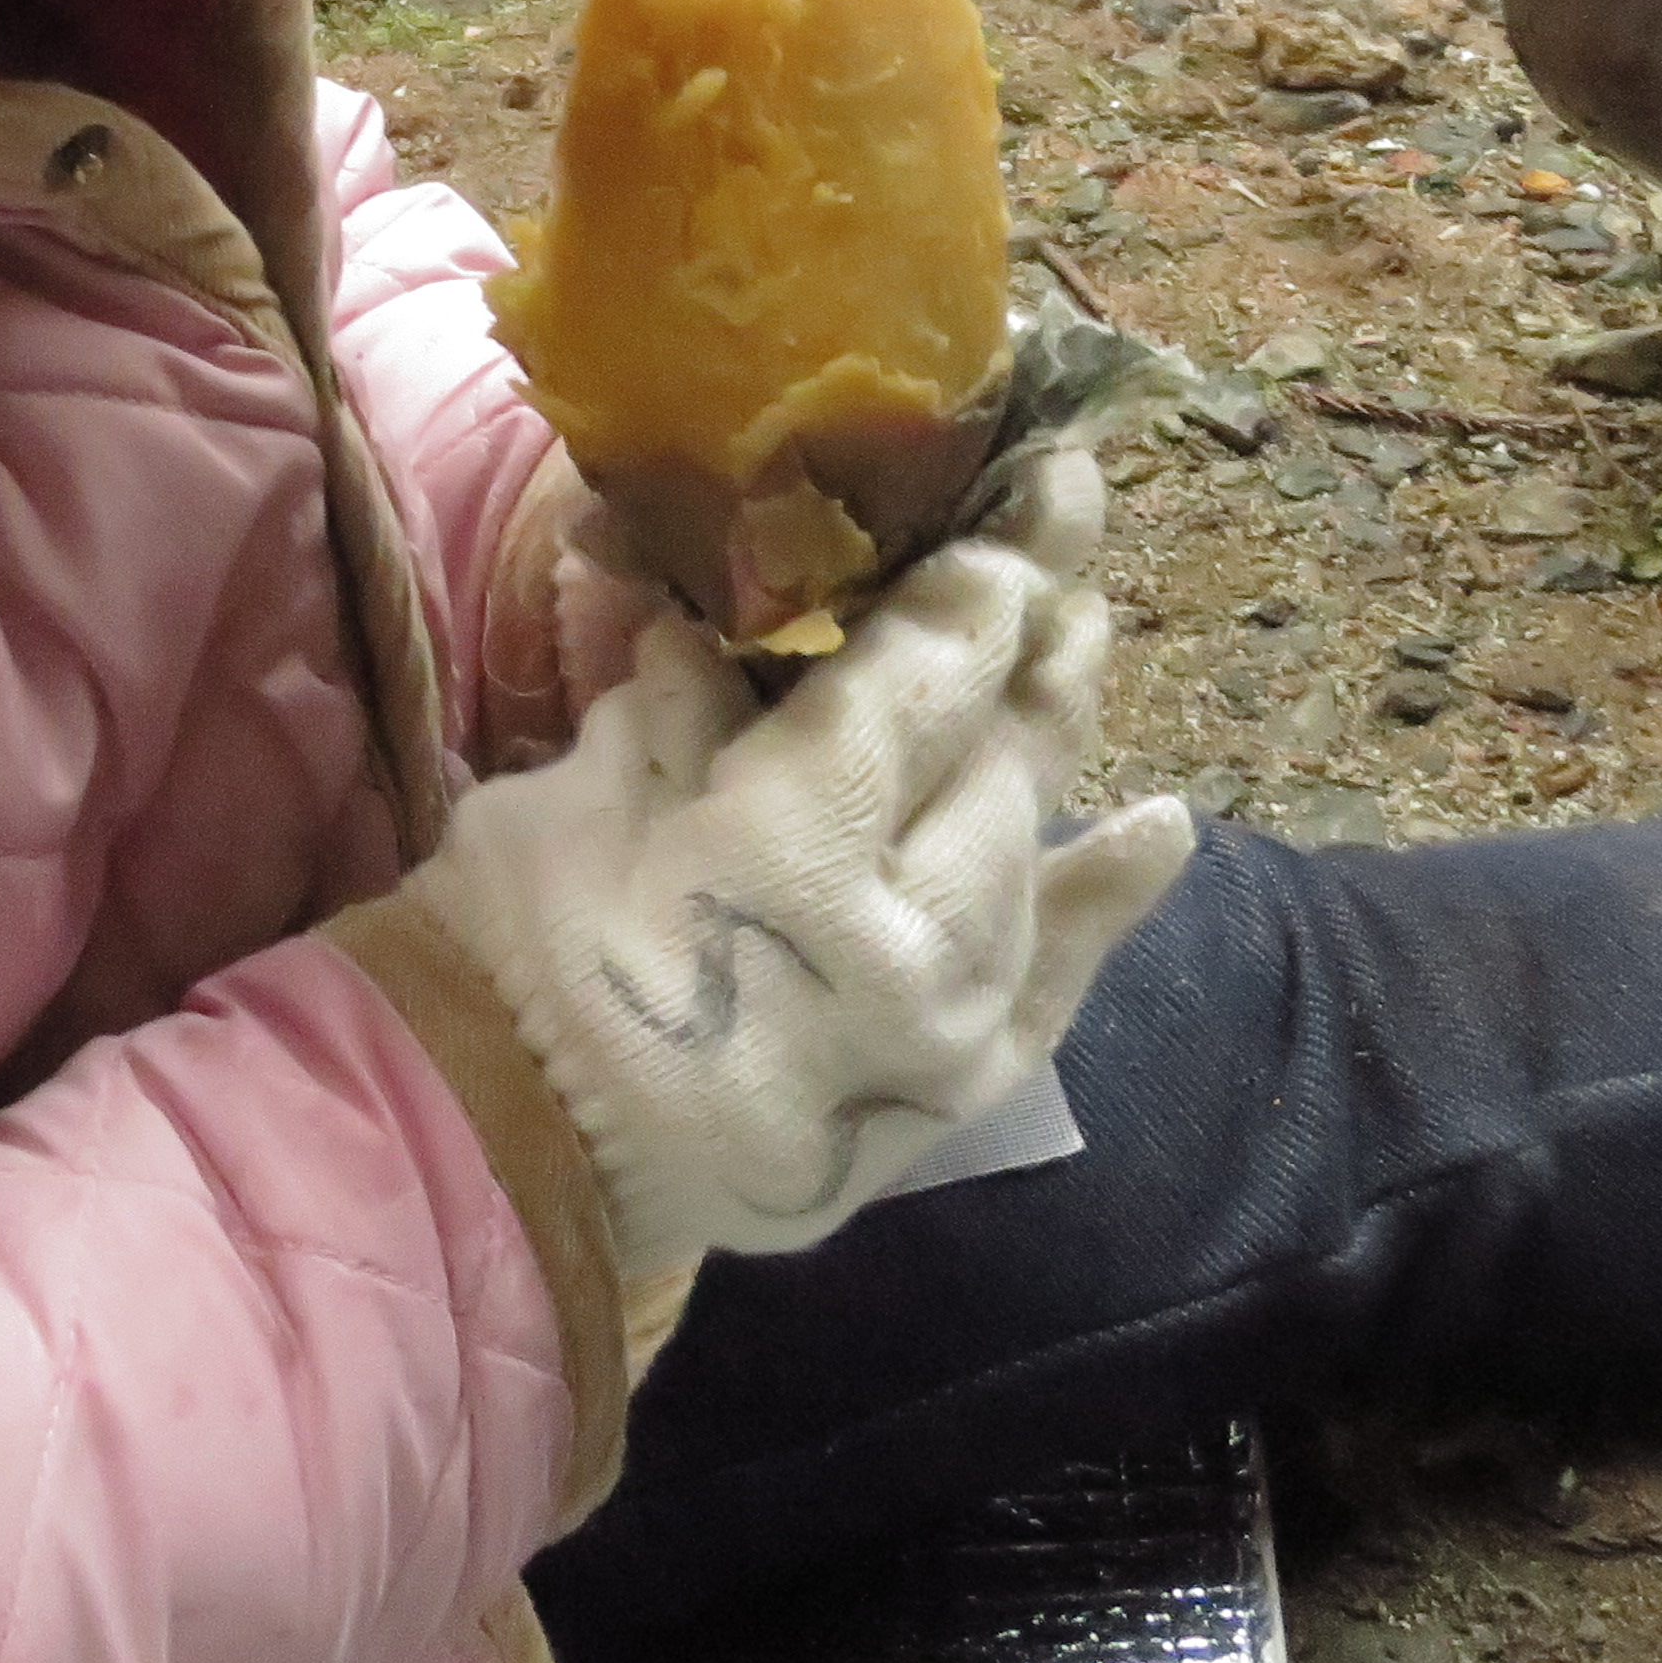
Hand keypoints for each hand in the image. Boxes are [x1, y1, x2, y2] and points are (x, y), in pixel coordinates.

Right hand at [393, 449, 1191, 1285]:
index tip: (1015, 503)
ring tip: (1087, 630)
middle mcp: (901, 943)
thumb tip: (731, 618)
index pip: (918, 688)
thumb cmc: (506, 953)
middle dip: (1034, 626)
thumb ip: (680, 705)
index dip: (973, 587)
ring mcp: (942, 1033)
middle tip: (1064, 512)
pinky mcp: (949, 1098)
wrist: (502, 1159)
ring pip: (1029, 851)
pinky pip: (1049, 986)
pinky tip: (1159, 825)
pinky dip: (1103, 901)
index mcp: (788, 850)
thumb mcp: (575, 791)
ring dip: (1060, 733)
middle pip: (997, 757)